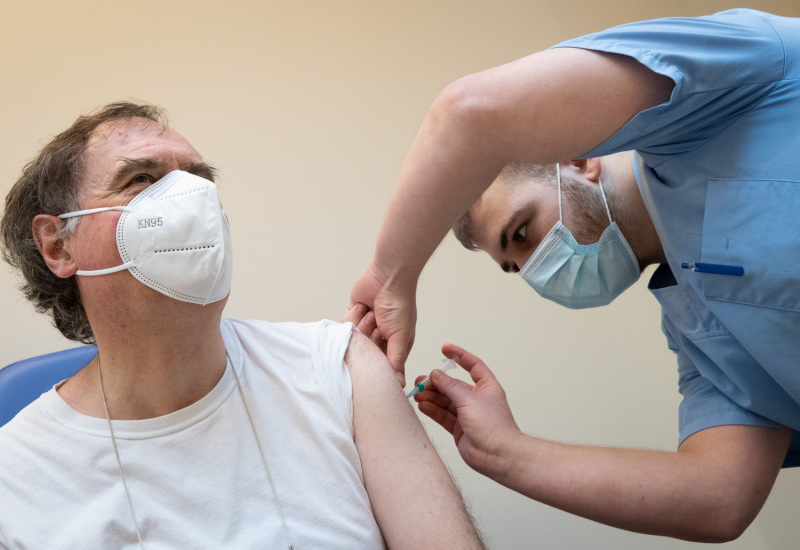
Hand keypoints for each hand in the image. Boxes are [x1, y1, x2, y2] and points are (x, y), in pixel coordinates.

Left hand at [348, 263, 416, 384]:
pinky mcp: (353, 315)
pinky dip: (353, 316)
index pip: (382, 364)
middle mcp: (380, 336)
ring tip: (373, 314)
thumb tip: (399, 385)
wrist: (387, 278)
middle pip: (365, 353)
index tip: (375, 360)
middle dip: (369, 341)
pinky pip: (346, 325)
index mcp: (395, 344)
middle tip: (378, 328)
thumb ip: (396, 362)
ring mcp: (366, 326)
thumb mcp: (400, 337)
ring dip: (363, 326)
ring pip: (354, 339)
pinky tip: (363, 307)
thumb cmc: (399, 305)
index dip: (377, 363)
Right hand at [414, 343, 520, 477]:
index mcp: (486, 387)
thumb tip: (436, 374)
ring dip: (431, 396)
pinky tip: (422, 405)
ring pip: (445, 401)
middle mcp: (476, 399)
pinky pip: (443, 415)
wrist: (498, 456)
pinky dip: (432, 410)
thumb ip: (450, 386)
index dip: (459, 356)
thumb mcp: (469, 399)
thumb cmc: (493, 426)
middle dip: (436, 382)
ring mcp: (467, 414)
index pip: (473, 365)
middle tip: (420, 380)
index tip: (445, 349)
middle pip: (453, 385)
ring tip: (417, 393)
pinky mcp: (459, 429)